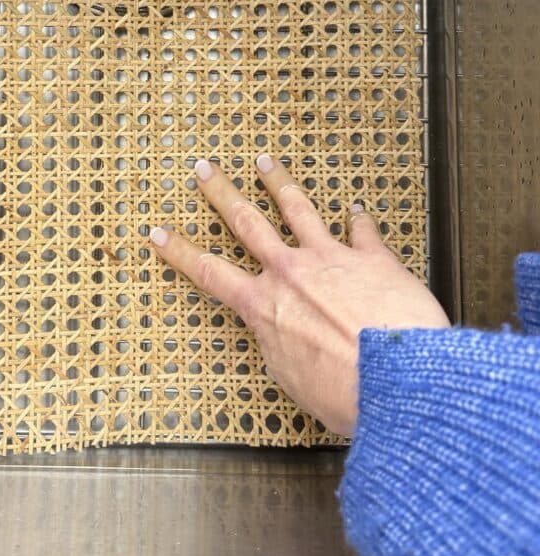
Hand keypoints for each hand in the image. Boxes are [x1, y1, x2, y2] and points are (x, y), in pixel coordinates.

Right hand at [149, 155, 449, 435]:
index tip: (157, 232)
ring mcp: (329, 257)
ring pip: (297, 208)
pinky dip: (358, 218)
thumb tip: (280, 333)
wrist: (397, 379)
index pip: (208, 272)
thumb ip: (280, 345)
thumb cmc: (344, 394)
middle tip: (203, 168)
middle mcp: (289, 272)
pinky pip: (362, 230)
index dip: (178, 251)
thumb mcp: (291, 379)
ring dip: (278, 182)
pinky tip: (355, 207)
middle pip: (246, 222)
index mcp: (263, 305)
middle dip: (220, 192)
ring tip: (265, 161)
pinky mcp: (371, 257)